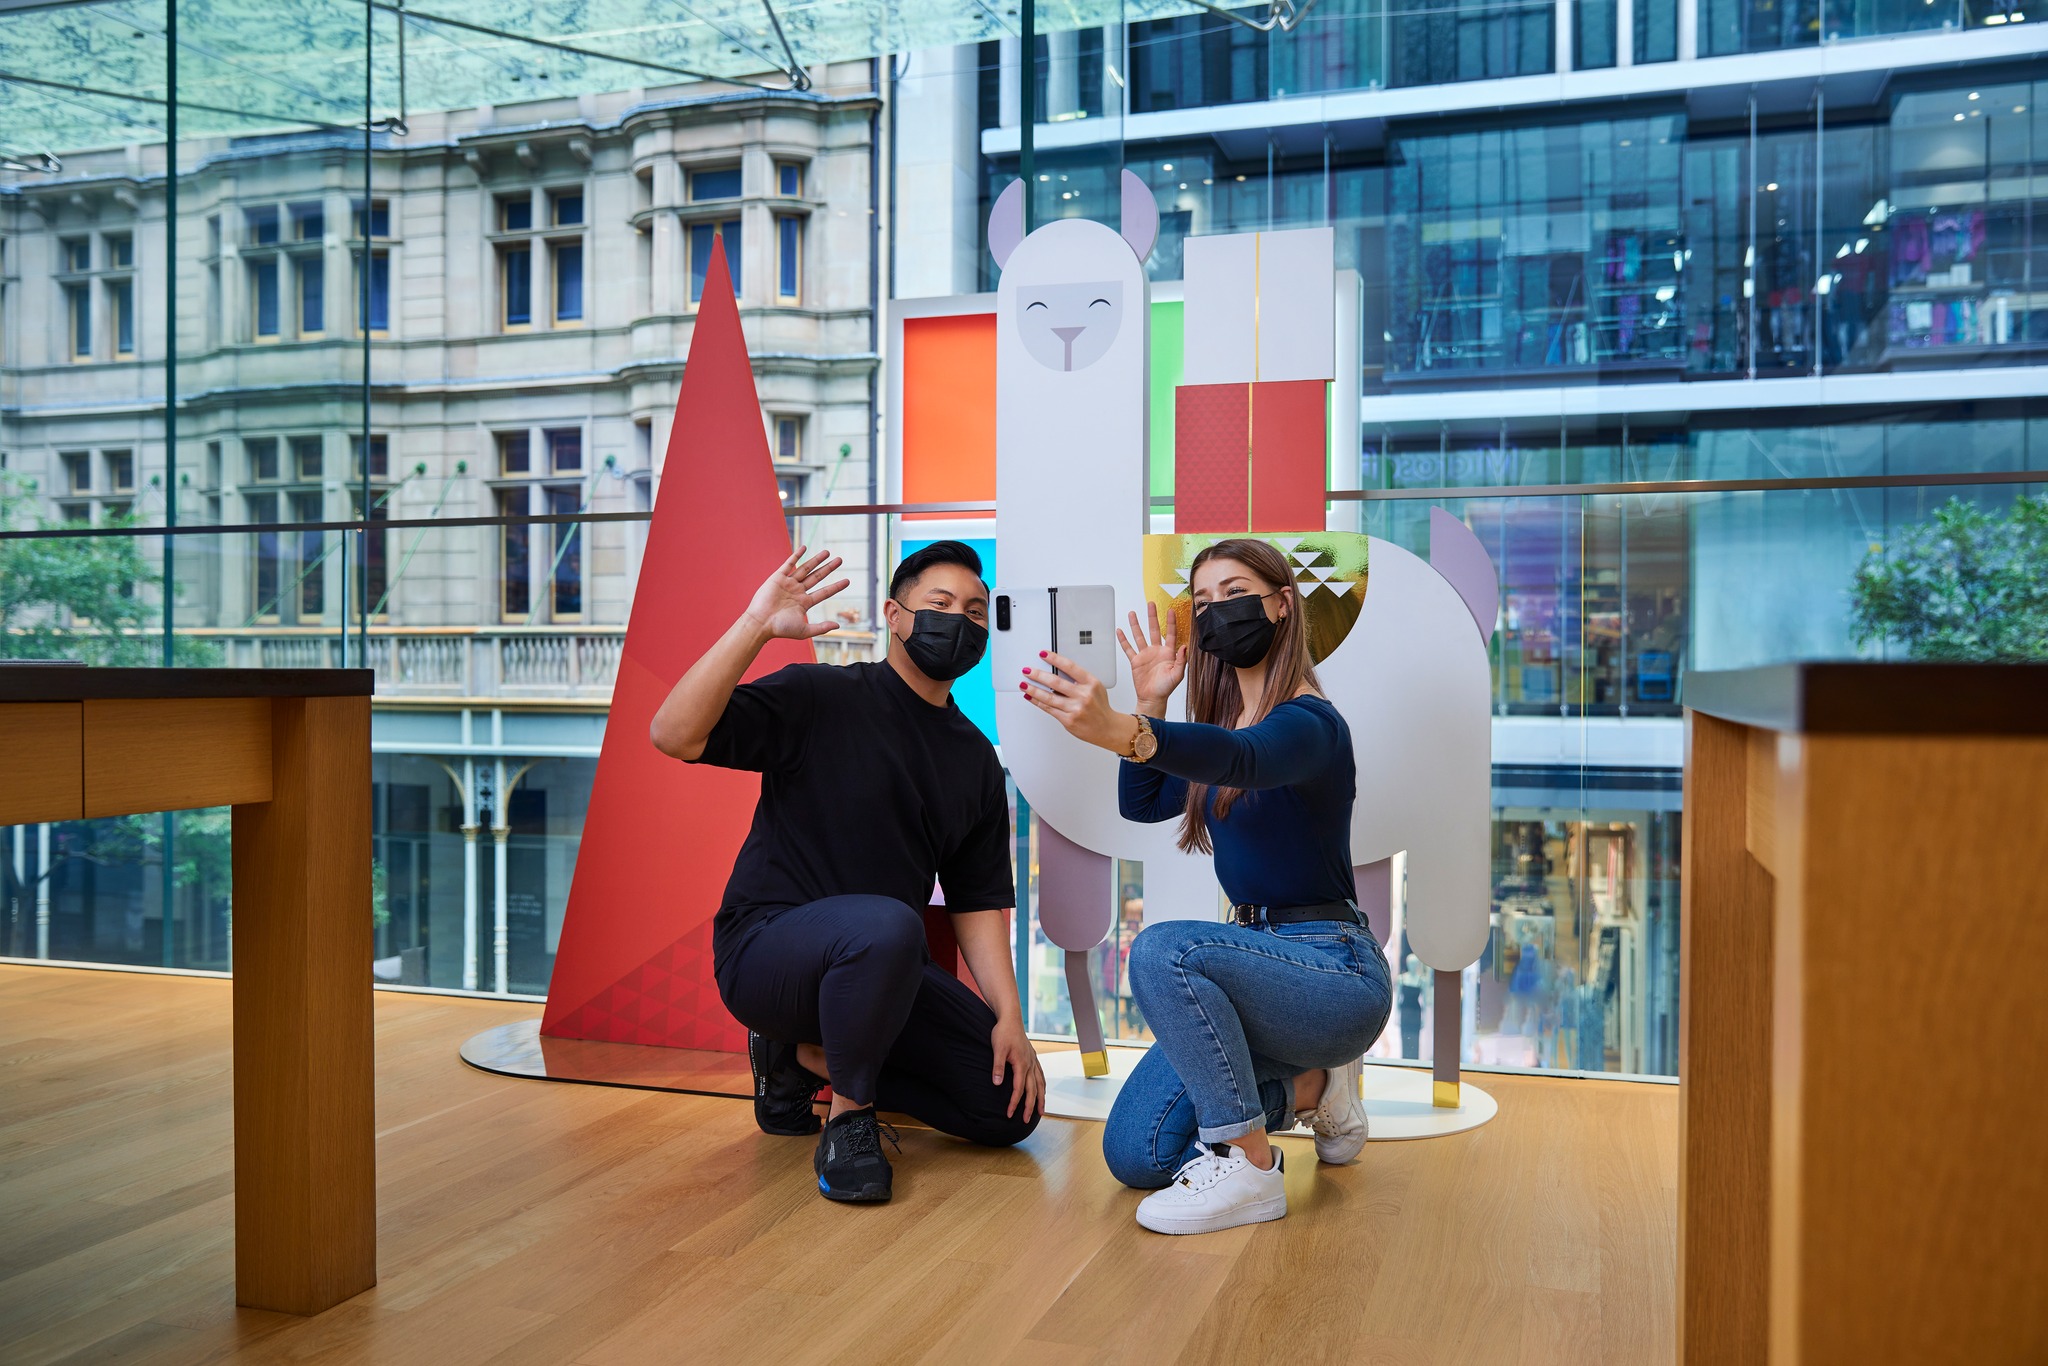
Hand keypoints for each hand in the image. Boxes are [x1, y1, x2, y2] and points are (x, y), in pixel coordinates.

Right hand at [743, 545, 848, 640]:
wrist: (761, 623)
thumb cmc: (780, 628)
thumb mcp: (804, 630)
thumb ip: (821, 628)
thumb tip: (838, 625)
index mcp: (804, 603)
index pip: (824, 592)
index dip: (836, 587)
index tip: (848, 581)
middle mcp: (797, 592)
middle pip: (817, 577)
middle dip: (828, 568)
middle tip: (840, 560)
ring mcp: (788, 584)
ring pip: (805, 569)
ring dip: (816, 560)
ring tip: (828, 552)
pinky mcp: (778, 578)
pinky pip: (789, 564)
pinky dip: (796, 556)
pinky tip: (804, 548)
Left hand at [991, 1015, 1044, 1121]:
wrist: (1010, 1019)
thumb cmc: (1003, 1033)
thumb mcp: (997, 1049)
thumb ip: (998, 1067)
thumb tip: (996, 1084)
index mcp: (1021, 1064)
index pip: (1019, 1089)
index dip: (1014, 1103)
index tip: (1009, 1114)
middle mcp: (1030, 1064)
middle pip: (1032, 1090)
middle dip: (1030, 1107)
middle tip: (1025, 1120)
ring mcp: (1033, 1061)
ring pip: (1040, 1084)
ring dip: (1041, 1099)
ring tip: (1042, 1112)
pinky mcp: (1033, 1057)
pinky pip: (1041, 1075)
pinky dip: (1043, 1085)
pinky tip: (1043, 1090)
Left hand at [1020, 650, 1140, 754]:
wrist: (1107, 728)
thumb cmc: (1099, 707)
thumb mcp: (1095, 687)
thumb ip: (1079, 679)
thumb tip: (1056, 670)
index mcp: (1091, 683)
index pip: (1070, 667)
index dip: (1055, 659)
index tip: (1043, 654)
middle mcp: (1083, 695)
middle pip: (1056, 682)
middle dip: (1038, 675)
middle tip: (1027, 670)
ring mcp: (1075, 708)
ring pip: (1049, 697)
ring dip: (1033, 689)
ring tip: (1024, 684)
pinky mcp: (1068, 720)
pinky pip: (1049, 709)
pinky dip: (1037, 702)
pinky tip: (1030, 697)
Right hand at [1117, 601, 1186, 714]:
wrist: (1152, 698)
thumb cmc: (1165, 688)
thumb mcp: (1177, 675)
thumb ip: (1181, 660)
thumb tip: (1185, 646)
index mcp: (1168, 653)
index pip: (1170, 634)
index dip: (1171, 622)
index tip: (1171, 610)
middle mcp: (1156, 651)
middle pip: (1153, 630)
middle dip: (1152, 617)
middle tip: (1151, 604)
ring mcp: (1145, 655)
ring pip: (1139, 636)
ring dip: (1136, 625)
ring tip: (1132, 613)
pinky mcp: (1135, 661)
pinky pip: (1128, 648)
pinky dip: (1123, 640)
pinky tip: (1120, 631)